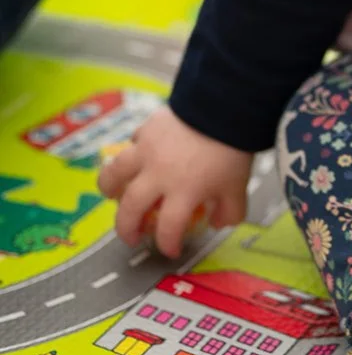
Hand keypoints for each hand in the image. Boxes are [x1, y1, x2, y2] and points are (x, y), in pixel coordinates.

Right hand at [97, 104, 252, 258]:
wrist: (225, 105)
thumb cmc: (232, 148)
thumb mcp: (238, 185)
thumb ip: (231, 210)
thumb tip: (217, 223)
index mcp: (182, 193)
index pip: (167, 229)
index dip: (167, 244)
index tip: (171, 250)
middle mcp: (158, 176)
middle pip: (131, 209)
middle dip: (126, 229)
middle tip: (131, 236)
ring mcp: (148, 151)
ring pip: (114, 173)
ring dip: (109, 187)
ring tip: (111, 194)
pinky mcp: (147, 128)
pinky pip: (131, 143)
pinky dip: (131, 152)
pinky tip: (136, 156)